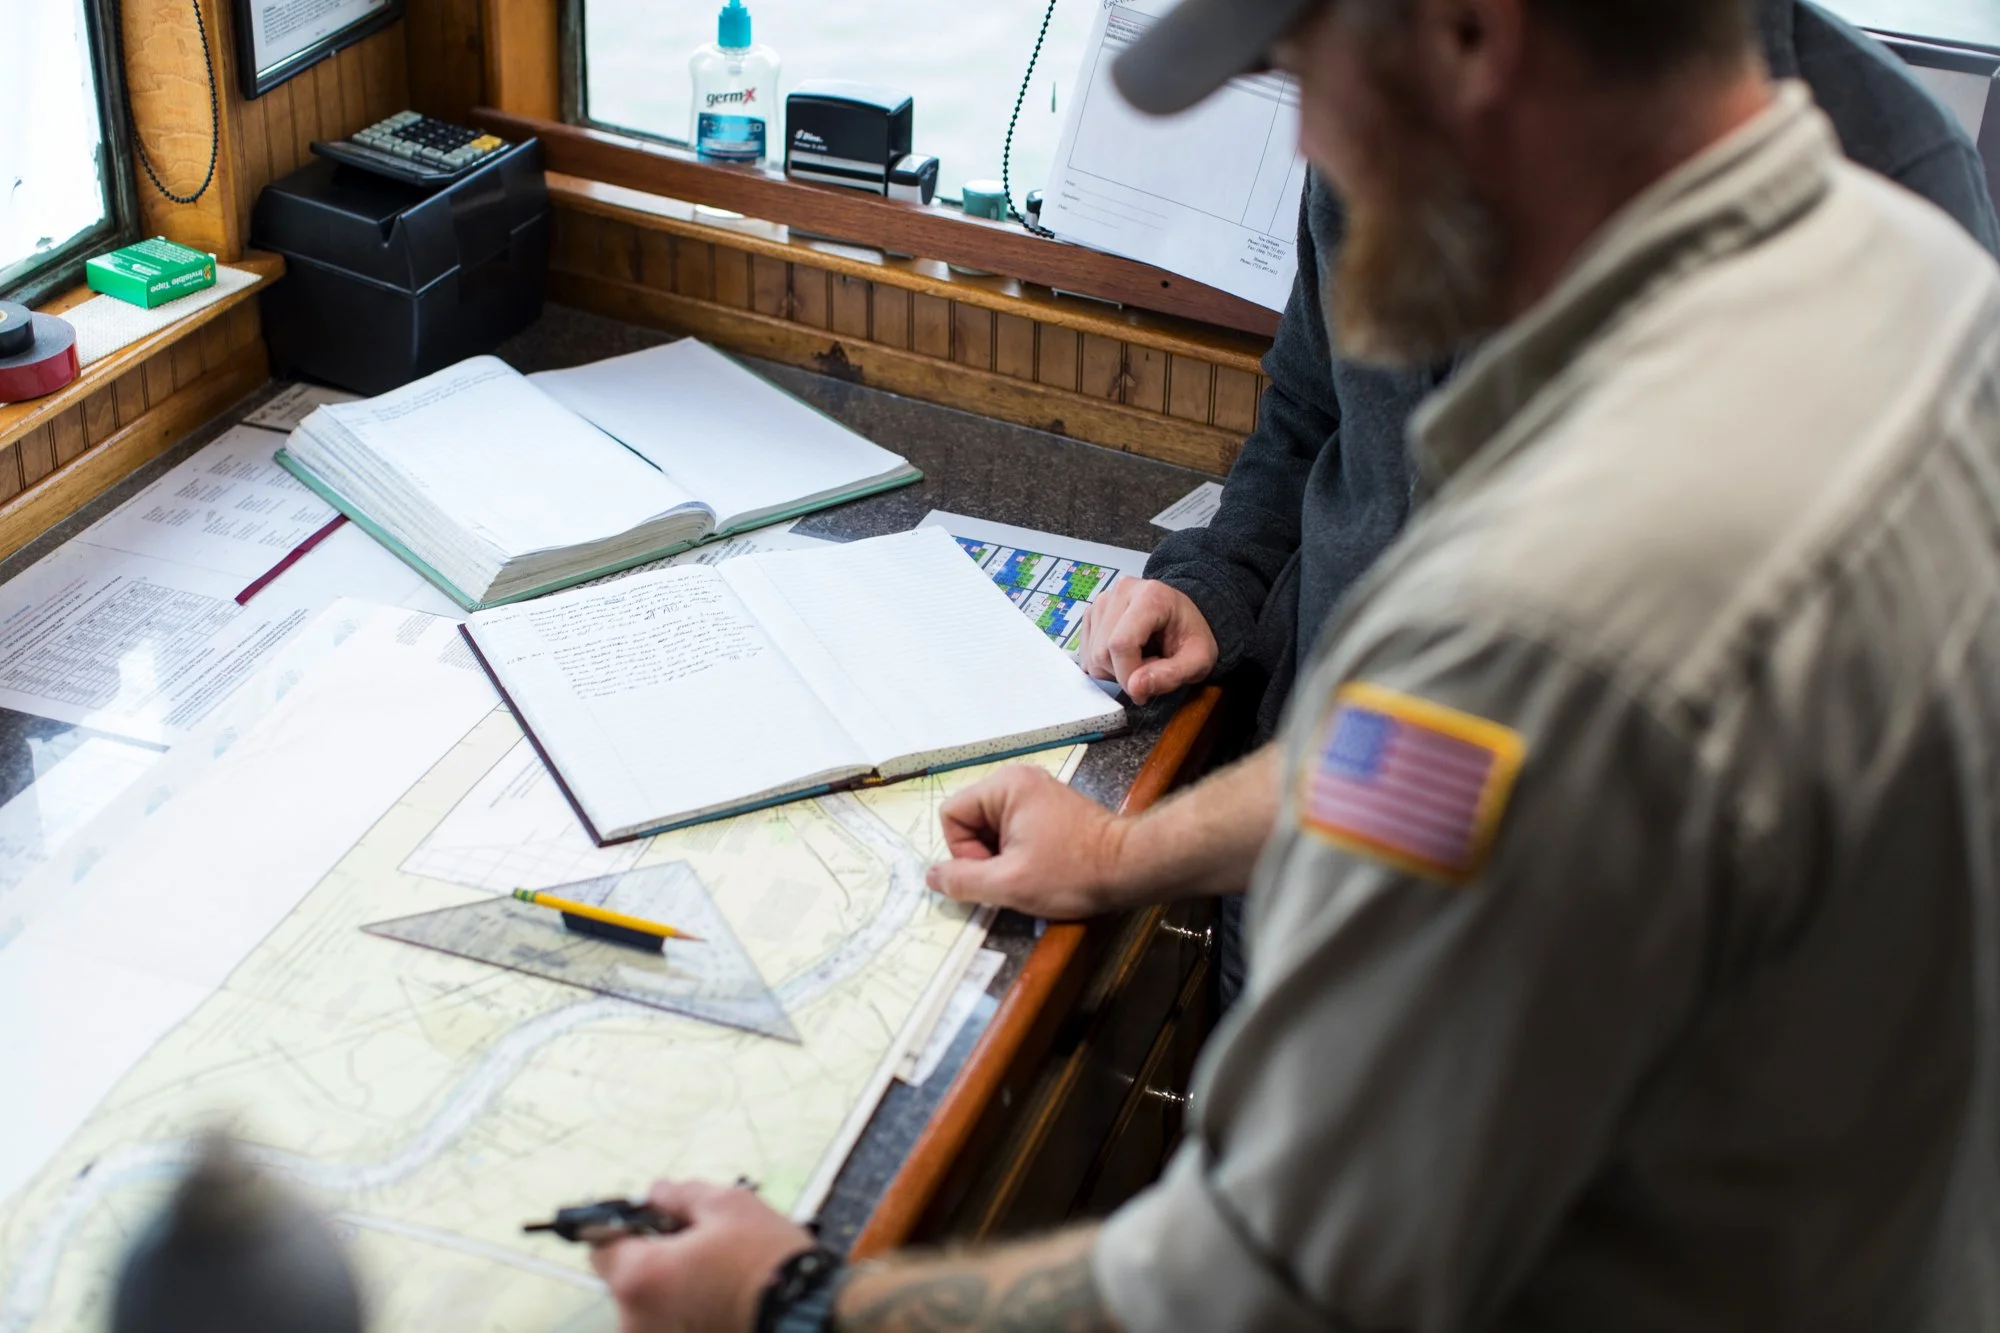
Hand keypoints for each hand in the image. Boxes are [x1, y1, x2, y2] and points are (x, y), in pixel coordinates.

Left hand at [590, 1180, 813, 1332]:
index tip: (656, 1220)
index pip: (600, 1246)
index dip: (626, 1226)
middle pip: (627, 1277)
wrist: (809, 1317)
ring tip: (718, 1274)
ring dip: (672, 1286)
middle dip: (655, 1257)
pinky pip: (670, 1322)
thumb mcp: (729, 1206)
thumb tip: (655, 1193)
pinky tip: (722, 1297)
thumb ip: (681, 1196)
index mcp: (639, 1278)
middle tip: (700, 1243)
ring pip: (651, 1304)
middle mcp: (635, 1321)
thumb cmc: (767, 1261)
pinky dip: (687, 1309)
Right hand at [927, 765, 1129, 917]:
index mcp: (1006, 786)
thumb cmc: (1073, 873)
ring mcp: (1037, 792)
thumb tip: (932, 877)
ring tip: (1029, 872)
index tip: (993, 870)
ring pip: (992, 827)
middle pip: (971, 819)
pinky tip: (1041, 866)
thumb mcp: (1009, 884)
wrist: (1130, 868)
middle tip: (1012, 874)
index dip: (963, 850)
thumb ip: (963, 880)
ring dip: (1001, 855)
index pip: (952, 814)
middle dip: (984, 853)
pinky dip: (1018, 850)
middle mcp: (1020, 780)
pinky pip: (1014, 828)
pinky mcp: (1050, 807)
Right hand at [1076, 579, 1218, 704]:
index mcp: (1151, 596)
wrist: (1183, 617)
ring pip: (1092, 655)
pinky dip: (1104, 665)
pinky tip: (1125, 655)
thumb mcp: (1198, 661)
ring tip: (1140, 659)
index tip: (1145, 691)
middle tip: (1149, 670)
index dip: (1129, 675)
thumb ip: (1170, 676)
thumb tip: (1134, 688)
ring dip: (1113, 671)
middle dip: (1123, 675)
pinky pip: (1086, 653)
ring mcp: (1103, 601)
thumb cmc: (1191, 636)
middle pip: (1102, 651)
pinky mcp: (1092, 613)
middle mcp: (1121, 591)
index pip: (1121, 644)